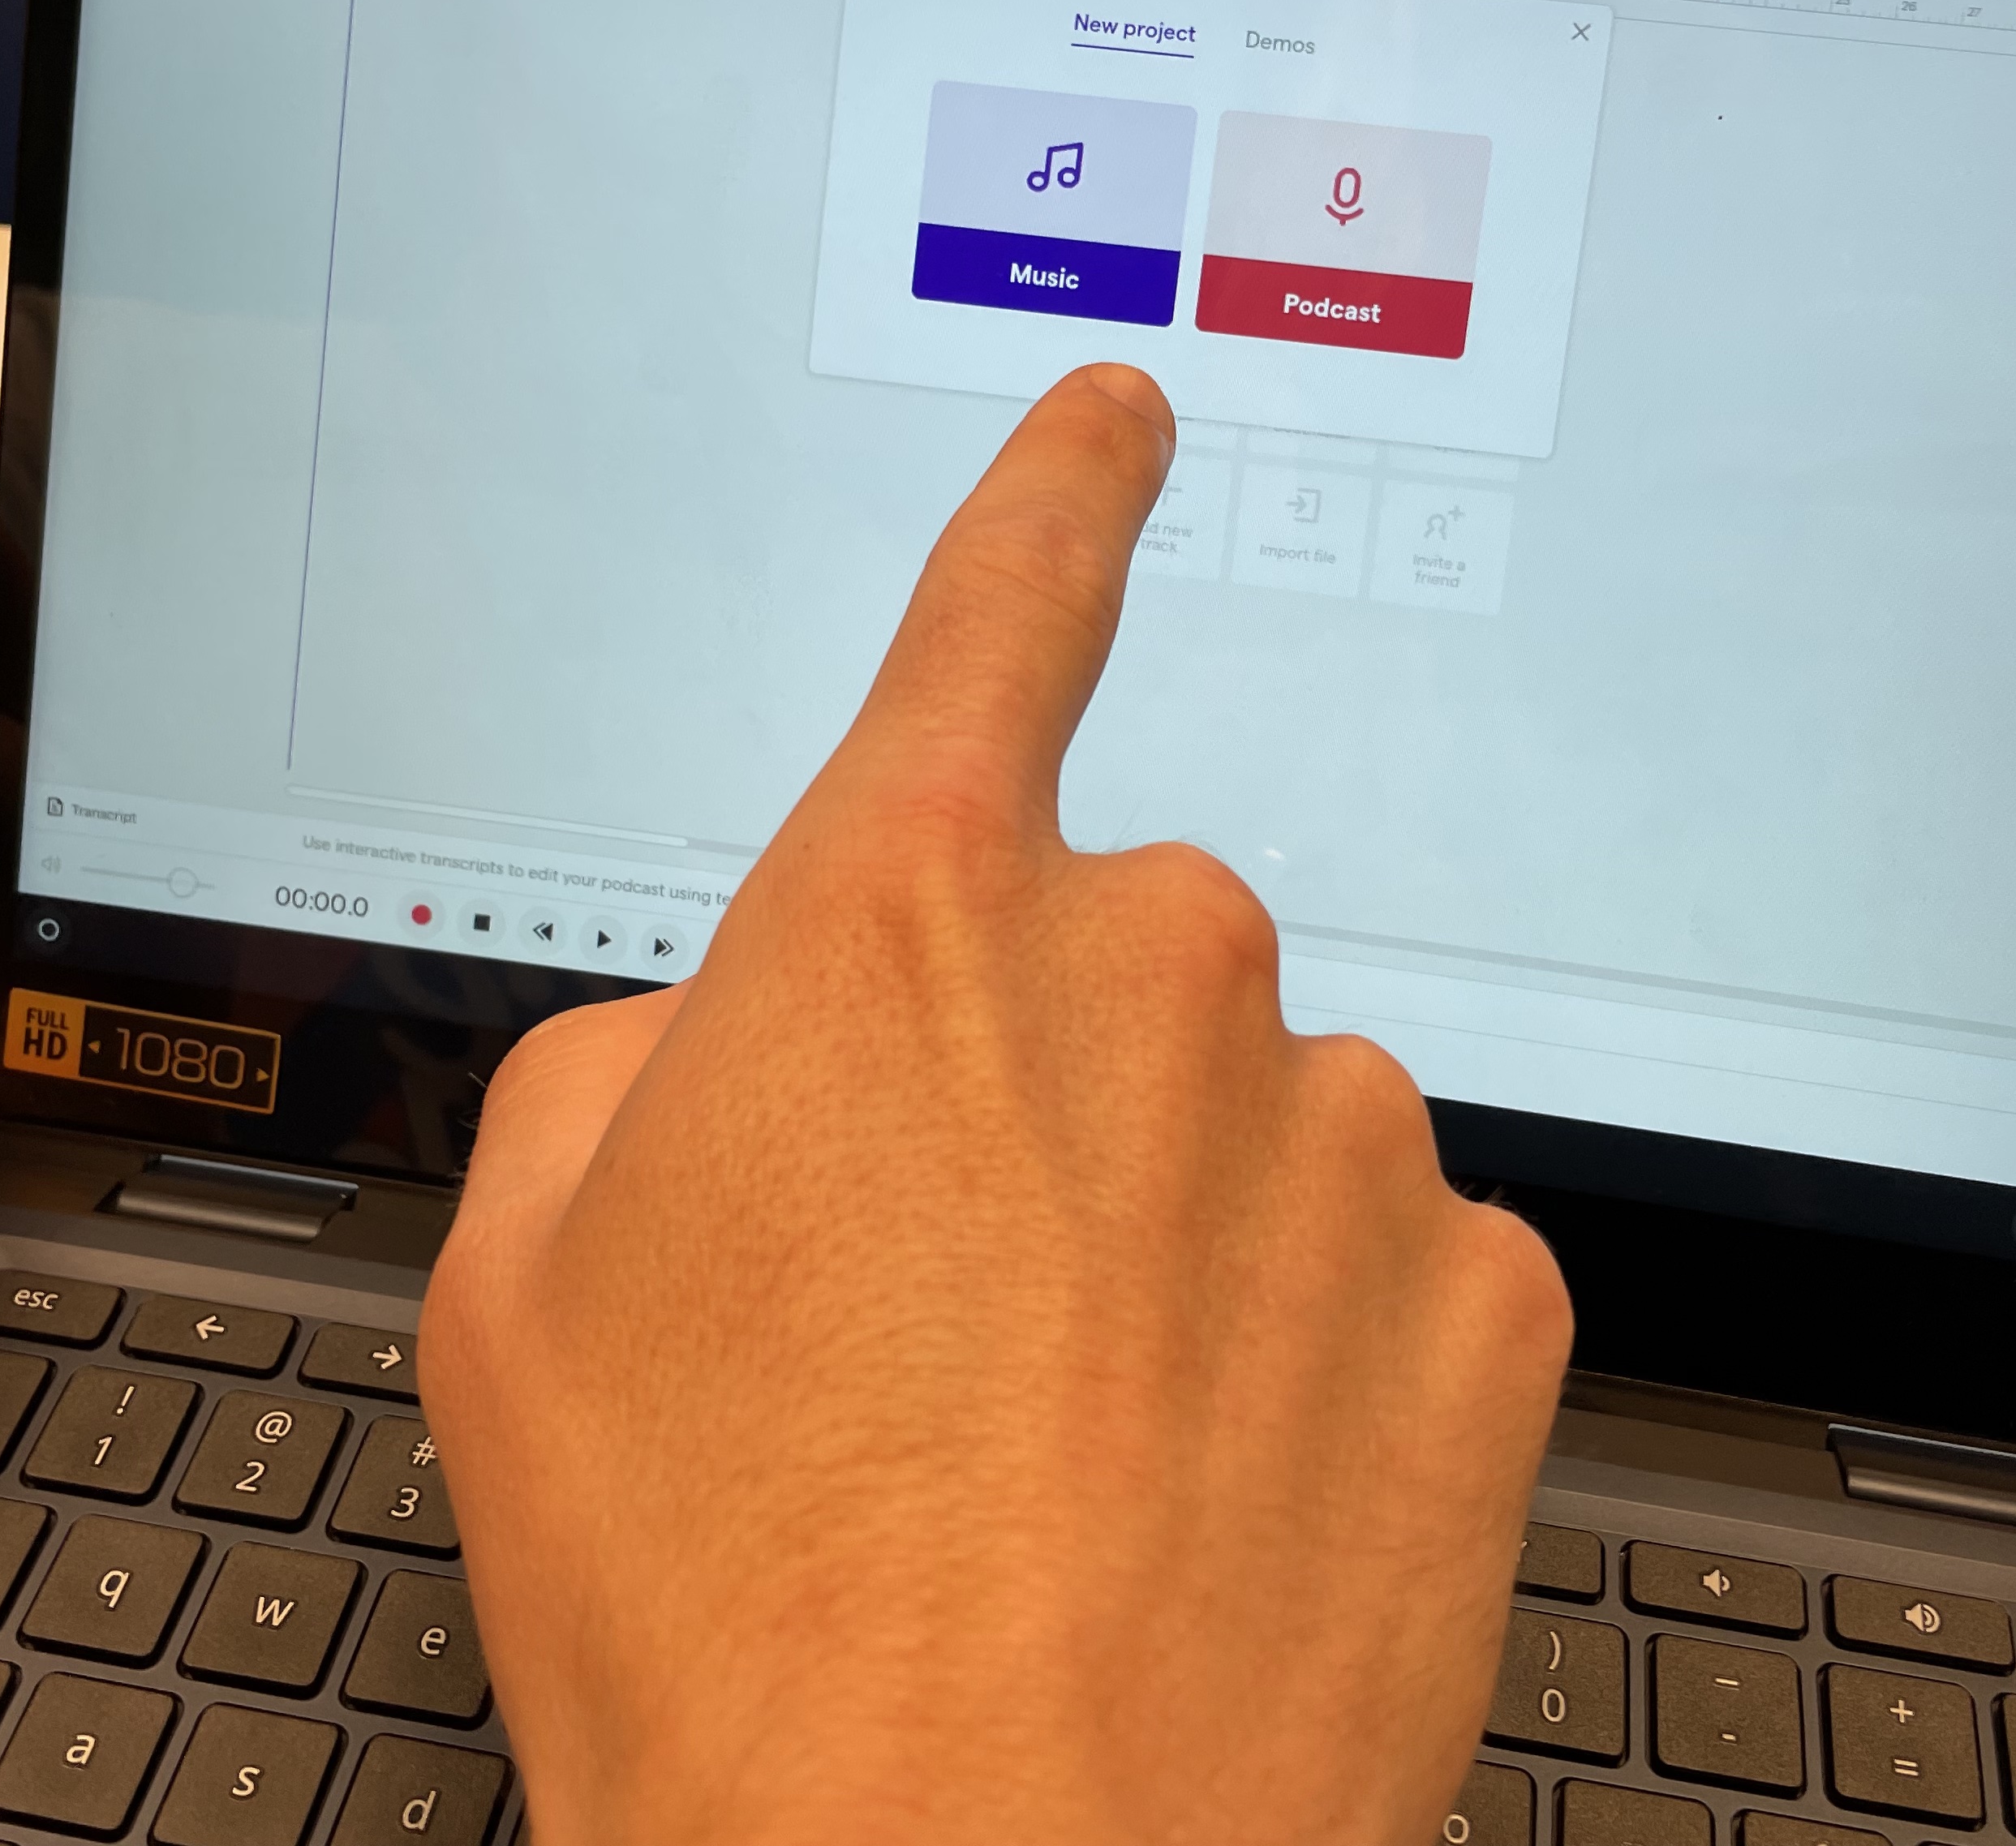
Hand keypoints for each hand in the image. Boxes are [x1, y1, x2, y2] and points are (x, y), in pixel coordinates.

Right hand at [424, 367, 1574, 1845]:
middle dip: (1030, 1095)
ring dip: (1171, 1249)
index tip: (1127, 410)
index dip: (1063, 496)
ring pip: (1250, 1131)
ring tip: (1053, 1467)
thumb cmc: (716, 1605)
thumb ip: (633, 1067)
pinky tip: (1201, 1513)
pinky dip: (1307, 1367)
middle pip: (1104, 963)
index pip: (1004, 608)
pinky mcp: (1491, 1305)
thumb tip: (735, 1035)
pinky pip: (1386, 1274)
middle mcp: (1156, 969)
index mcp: (902, 916)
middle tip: (933, 1327)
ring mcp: (1347, 1138)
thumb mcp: (525, 1291)